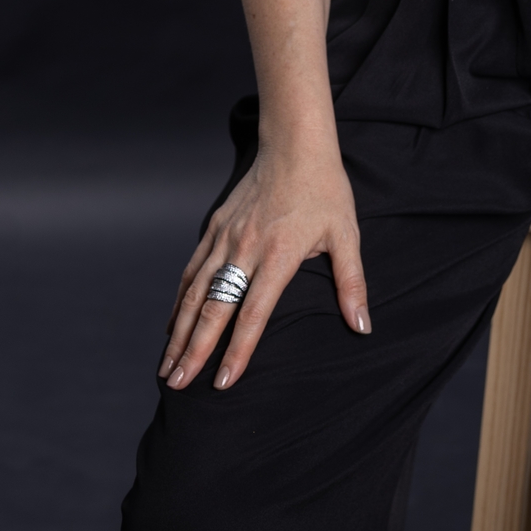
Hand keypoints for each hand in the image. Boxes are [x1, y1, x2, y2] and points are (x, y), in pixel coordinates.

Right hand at [159, 138, 369, 391]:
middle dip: (194, 351)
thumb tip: (362, 326)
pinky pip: (192, 270)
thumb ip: (351, 282)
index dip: (237, 351)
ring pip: (195, 292)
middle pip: (214, 308)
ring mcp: (225, 238)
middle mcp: (245, 249)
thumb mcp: (346, 234)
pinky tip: (172, 326)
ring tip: (168, 366)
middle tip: (178, 386)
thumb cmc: (325, 191)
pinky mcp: (214, 227)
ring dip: (179, 332)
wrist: (294, 144)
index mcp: (278, 254)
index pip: (253, 314)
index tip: (223, 383)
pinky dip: (180, 301)